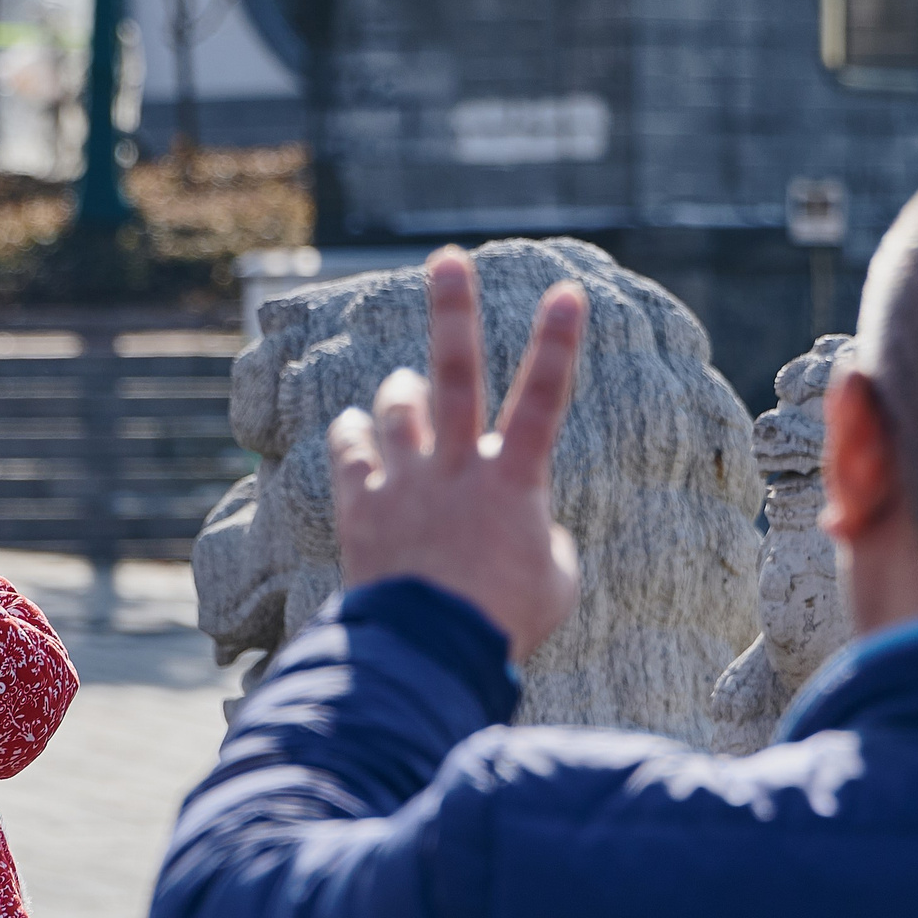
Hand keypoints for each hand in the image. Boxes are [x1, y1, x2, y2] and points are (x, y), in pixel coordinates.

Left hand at [327, 246, 585, 662]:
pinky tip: (353, 429)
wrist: (425, 656)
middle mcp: (455, 468)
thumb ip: (546, 539)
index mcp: (514, 483)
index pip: (545, 400)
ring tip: (405, 389)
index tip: (569, 292)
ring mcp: (403, 483)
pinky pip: (348, 451)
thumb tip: (529, 528)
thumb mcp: (556, 584)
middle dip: (453, 312)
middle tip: (447, 260)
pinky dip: (351, 435)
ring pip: (395, 410)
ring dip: (400, 392)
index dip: (558, 344)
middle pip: (453, 375)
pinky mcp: (360, 507)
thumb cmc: (503, 625)